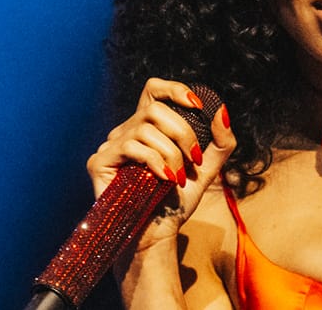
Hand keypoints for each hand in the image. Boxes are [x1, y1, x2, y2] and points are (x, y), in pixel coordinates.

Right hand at [86, 77, 235, 245]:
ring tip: (179, 177)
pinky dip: (155, 161)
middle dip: (183, 132)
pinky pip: (131, 147)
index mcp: (149, 127)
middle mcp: (127, 131)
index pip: (155, 90)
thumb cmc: (177, 200)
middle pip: (155, 109)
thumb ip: (220, 140)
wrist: (159, 232)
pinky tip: (165, 179)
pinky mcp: (99, 161)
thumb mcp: (207, 168)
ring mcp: (111, 145)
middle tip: (194, 159)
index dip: (175, 89)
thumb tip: (222, 110)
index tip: (198, 105)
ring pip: (145, 128)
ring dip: (171, 153)